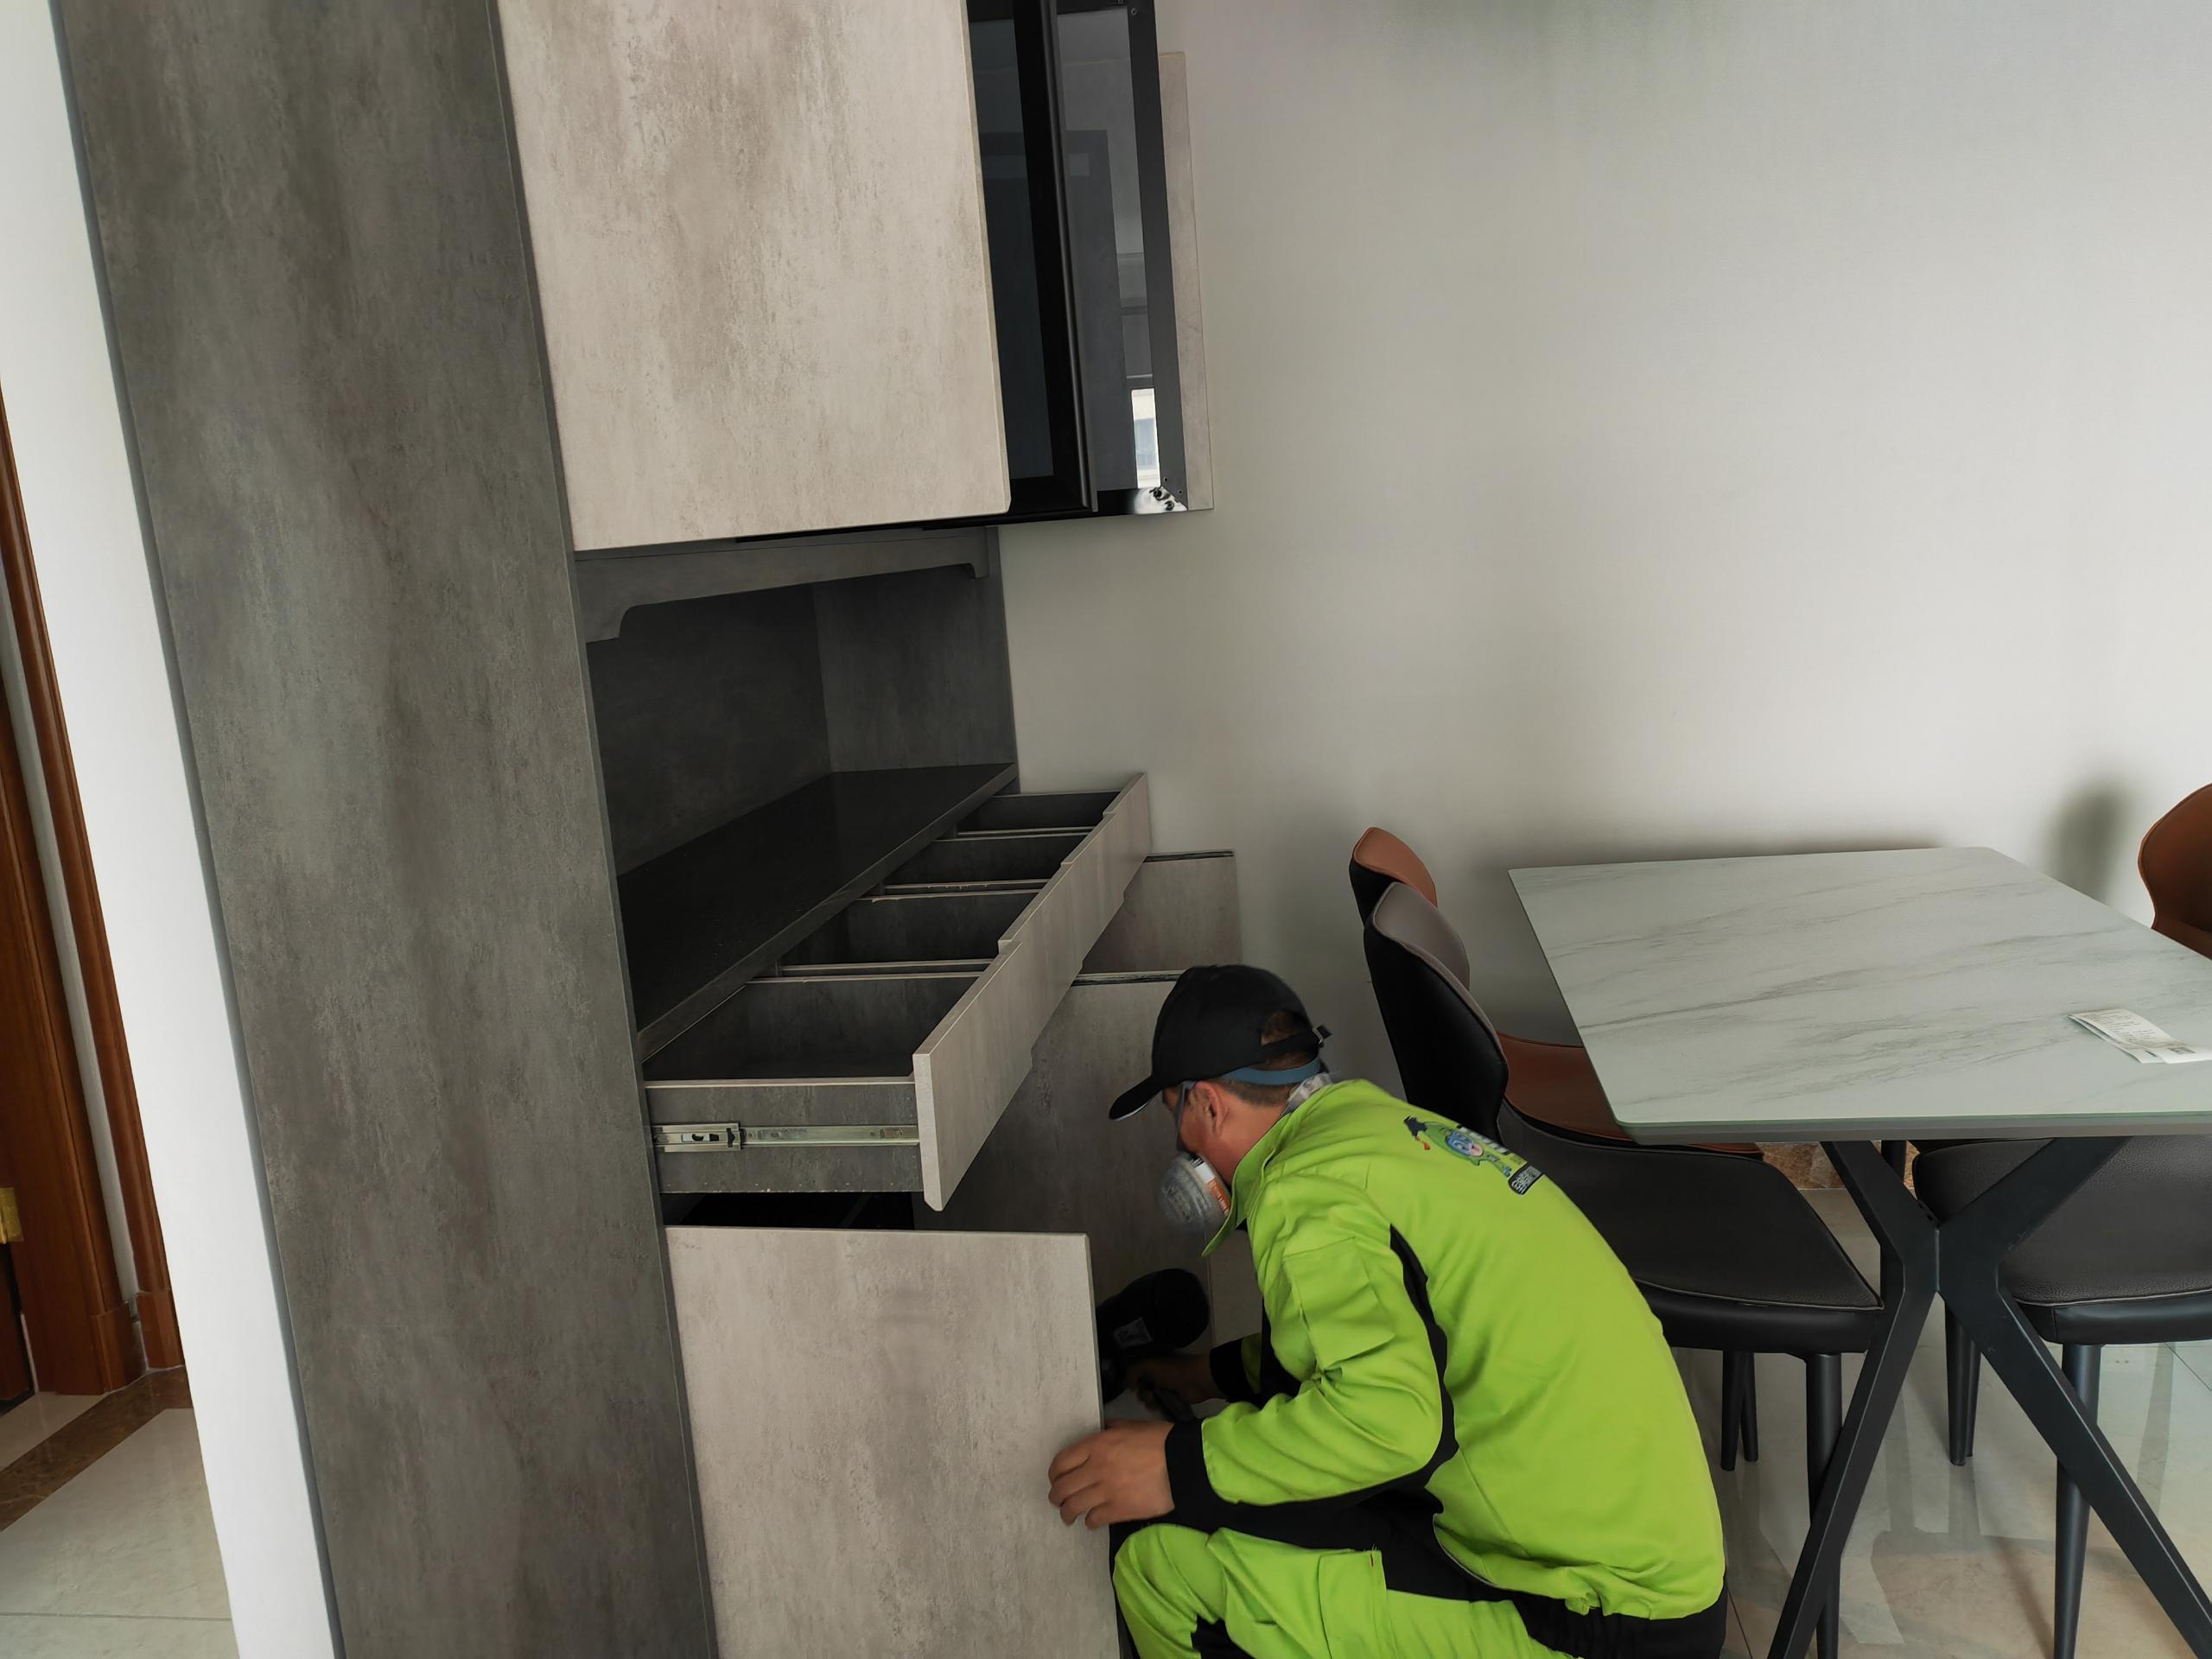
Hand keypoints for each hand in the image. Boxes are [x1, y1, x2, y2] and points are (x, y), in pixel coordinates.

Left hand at [1047, 1420, 1173, 1527]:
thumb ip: (1110, 1429)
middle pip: (1062, 1488)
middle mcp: (1096, 1468)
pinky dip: (1090, 1522)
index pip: (1061, 1462)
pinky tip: (1092, 1521)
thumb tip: (1101, 1430)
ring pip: (1073, 1507)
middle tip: (1058, 1501)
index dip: (1054, 1474)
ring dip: (1068, 1513)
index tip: (1055, 1479)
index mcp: (1096, 1445)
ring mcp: (1106, 1491)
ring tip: (1069, 1516)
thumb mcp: (1131, 1426)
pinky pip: (1094, 1520)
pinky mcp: (1119, 1511)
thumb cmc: (1159, 1440)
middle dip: (1056, 1497)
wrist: (1182, 1463)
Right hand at [1127, 1351, 1218, 1416]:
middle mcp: (1156, 1374)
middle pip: (1140, 1386)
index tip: (1131, 1387)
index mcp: (1152, 1362)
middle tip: (1147, 1393)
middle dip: (1141, 1392)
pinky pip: (1156, 1403)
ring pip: (1147, 1396)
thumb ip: (1134, 1371)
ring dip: (1147, 1399)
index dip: (1131, 1380)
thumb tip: (1126, 1385)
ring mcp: (1163, 1386)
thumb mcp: (1150, 1366)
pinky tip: (1157, 1406)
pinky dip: (1154, 1405)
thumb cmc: (1173, 1370)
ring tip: (1154, 1399)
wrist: (1196, 1381)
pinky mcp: (1169, 1398)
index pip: (1135, 1372)